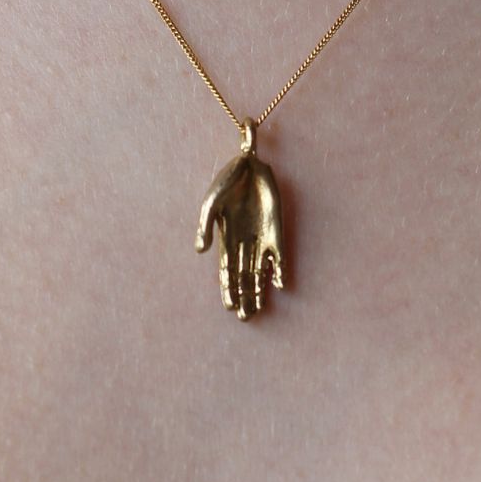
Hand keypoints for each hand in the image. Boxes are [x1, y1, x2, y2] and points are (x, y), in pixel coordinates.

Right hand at [195, 123, 284, 320]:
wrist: (250, 164)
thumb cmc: (227, 181)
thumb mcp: (210, 202)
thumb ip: (204, 226)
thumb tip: (200, 252)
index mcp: (226, 239)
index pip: (226, 270)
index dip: (227, 288)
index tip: (229, 307)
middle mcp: (244, 243)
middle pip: (243, 276)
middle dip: (244, 296)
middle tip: (246, 317)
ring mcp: (261, 238)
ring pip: (260, 271)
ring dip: (260, 290)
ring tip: (259, 309)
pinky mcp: (277, 231)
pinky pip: (280, 256)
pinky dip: (279, 271)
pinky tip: (280, 287)